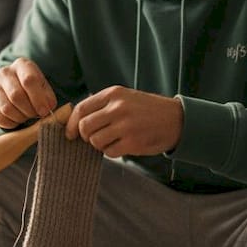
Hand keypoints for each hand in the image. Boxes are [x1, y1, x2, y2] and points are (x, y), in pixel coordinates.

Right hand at [0, 58, 57, 129]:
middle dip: (29, 110)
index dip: (38, 99)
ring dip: (20, 118)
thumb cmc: (33, 90)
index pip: (29, 80)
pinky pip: (0, 118)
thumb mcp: (44, 89)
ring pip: (7, 109)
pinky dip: (11, 123)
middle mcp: (4, 72)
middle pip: (16, 96)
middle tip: (35, 115)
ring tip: (26, 116)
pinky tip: (16, 118)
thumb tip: (46, 109)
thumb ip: (48, 98)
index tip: (44, 111)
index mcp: (22, 65)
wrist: (13, 89)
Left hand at [66, 86, 182, 157]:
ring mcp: (125, 125)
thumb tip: (74, 121)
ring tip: (112, 140)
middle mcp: (118, 108)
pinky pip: (109, 152)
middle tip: (94, 138)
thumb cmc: (146, 110)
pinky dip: (112, 152)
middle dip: (85, 136)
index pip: (81, 108)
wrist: (176, 119)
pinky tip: (122, 145)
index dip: (71, 123)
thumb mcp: (124, 98)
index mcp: (113, 94)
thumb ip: (102, 106)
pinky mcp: (133, 142)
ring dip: (100, 145)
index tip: (69, 133)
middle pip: (84, 127)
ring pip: (95, 141)